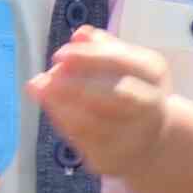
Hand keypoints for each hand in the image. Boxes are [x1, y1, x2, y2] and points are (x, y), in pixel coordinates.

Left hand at [26, 28, 173, 182]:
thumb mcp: (122, 62)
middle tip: (48, 76)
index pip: (126, 62)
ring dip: (63, 104)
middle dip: (79, 85)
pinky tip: (48, 104)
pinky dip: (63, 121)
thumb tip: (80, 34)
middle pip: (120, 96)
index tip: (59, 54)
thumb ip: (101, 47)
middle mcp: (151, 106)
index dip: (91, 58)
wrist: (148, 138)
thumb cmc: (128, 87)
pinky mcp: (115, 159)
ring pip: (99, 123)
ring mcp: (135, 136)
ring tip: (38, 86)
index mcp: (153, 73)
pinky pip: (85, 141)